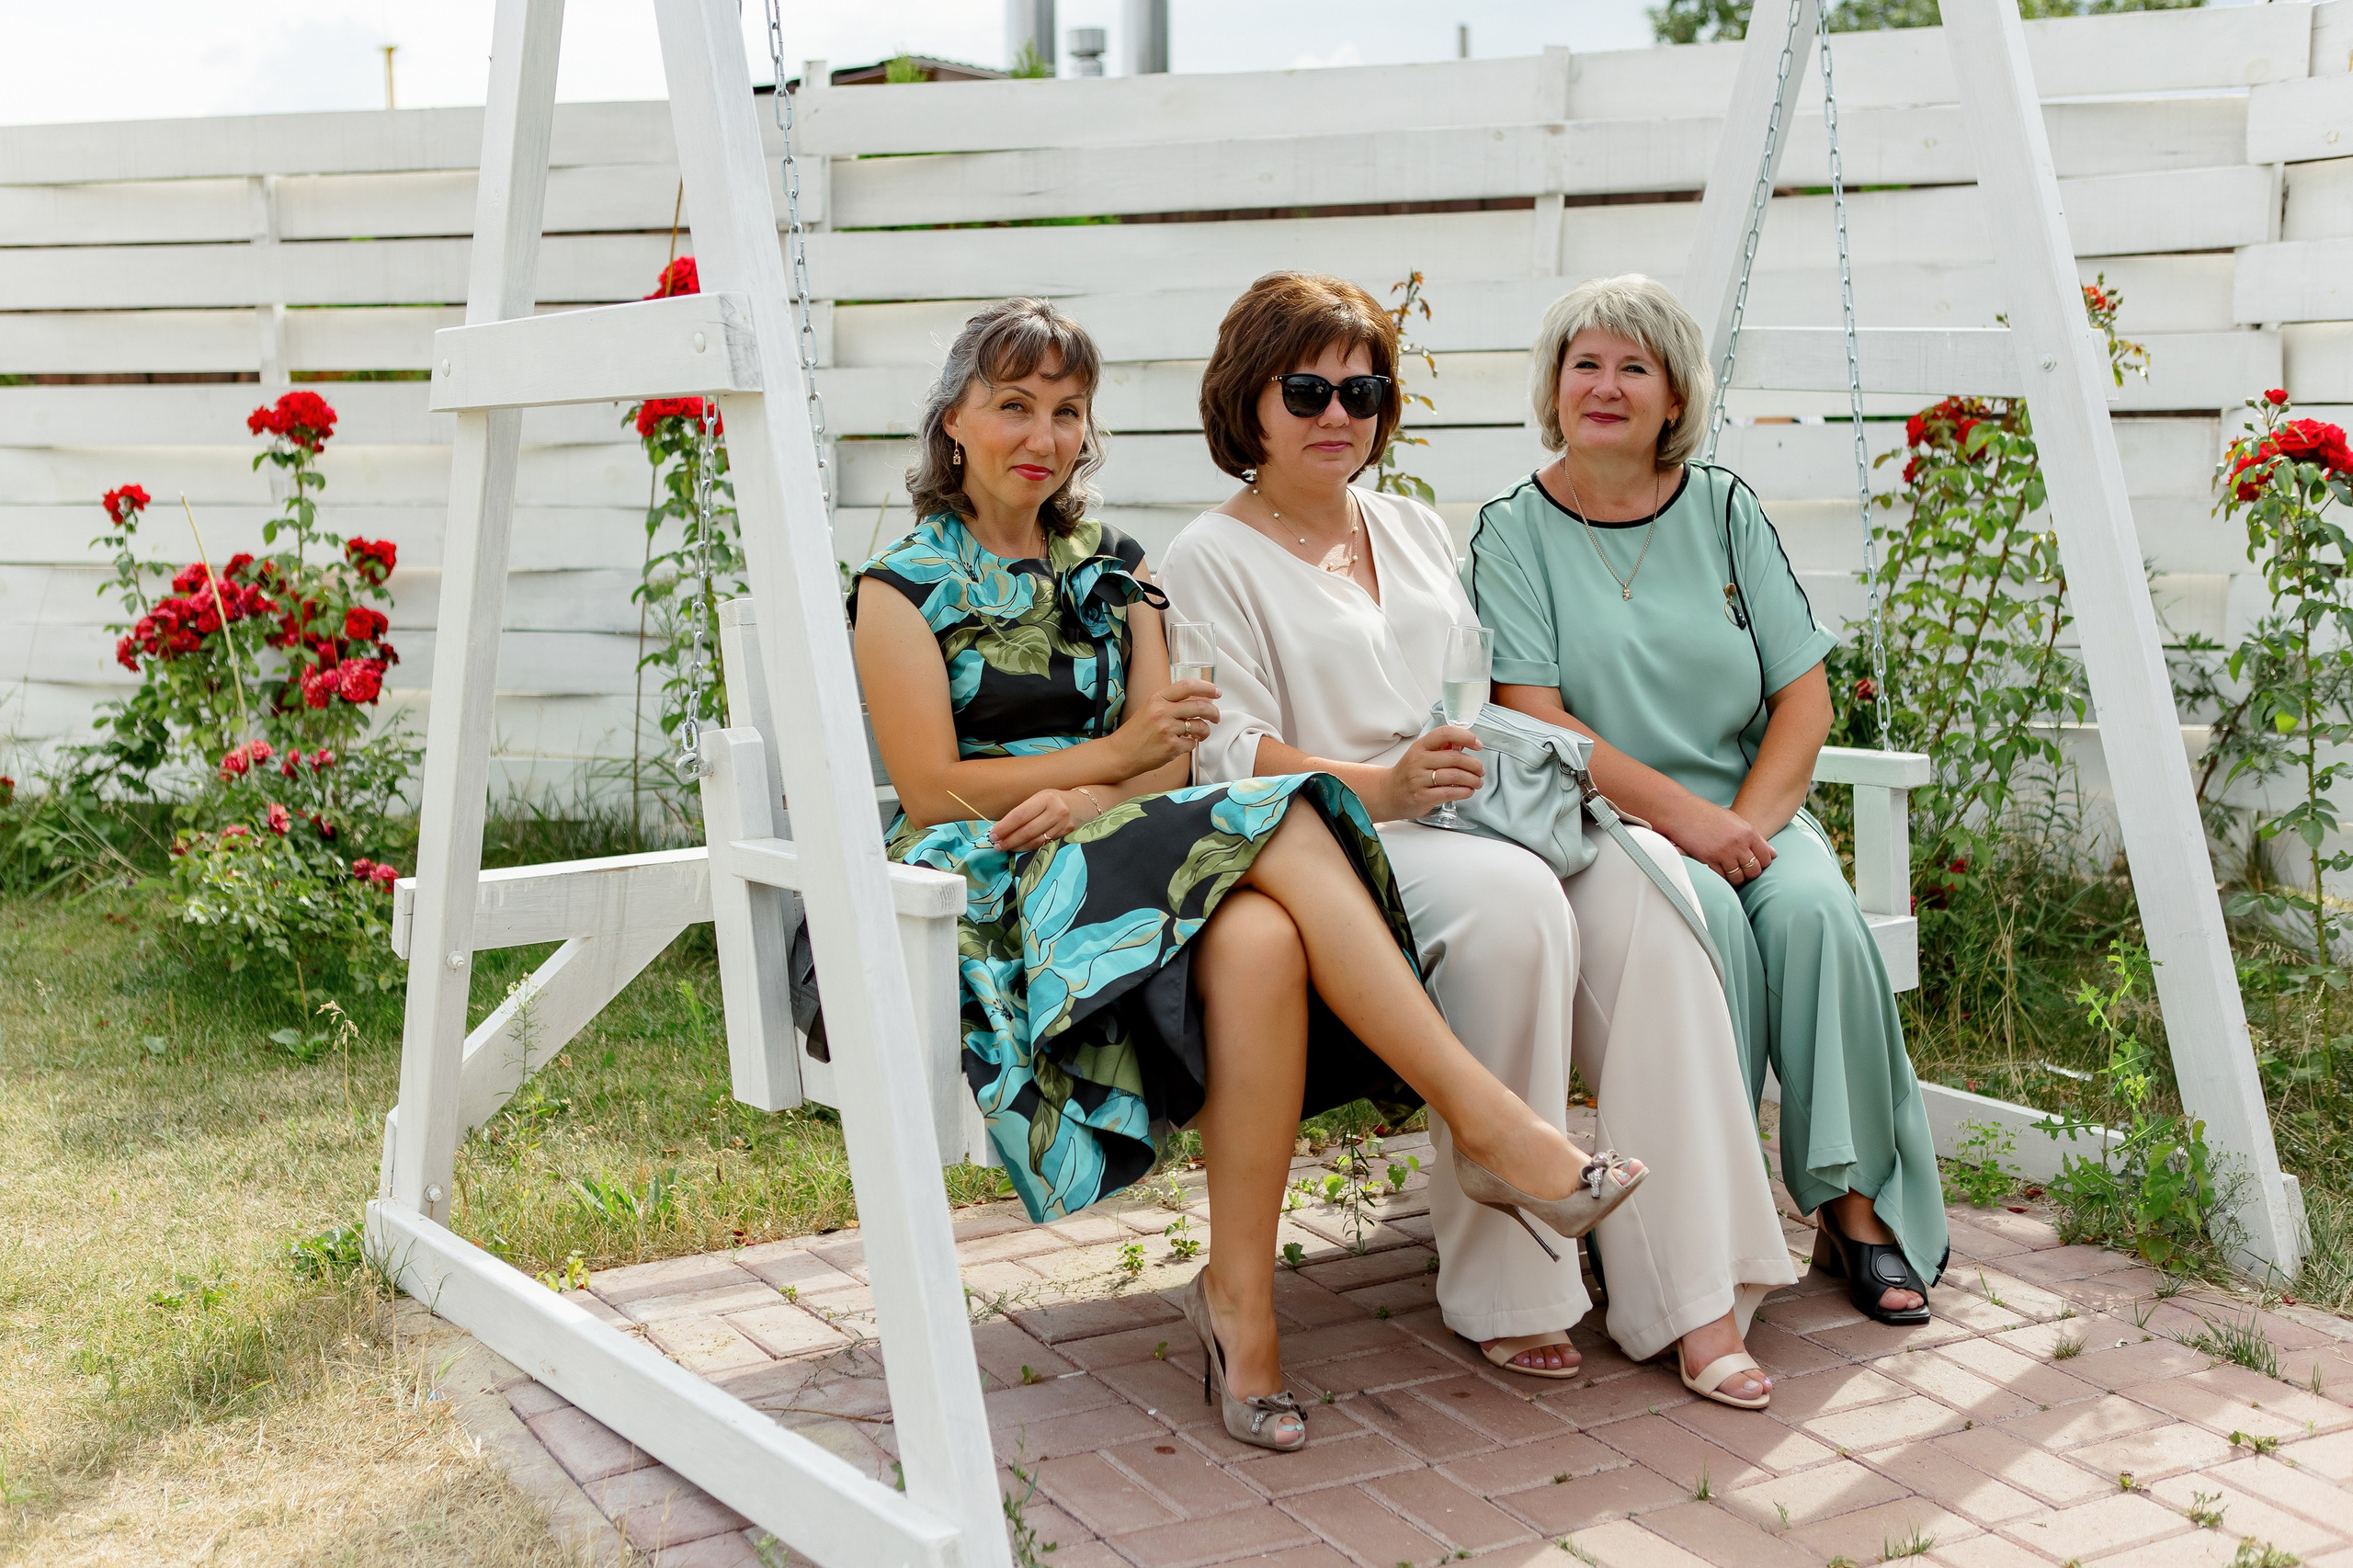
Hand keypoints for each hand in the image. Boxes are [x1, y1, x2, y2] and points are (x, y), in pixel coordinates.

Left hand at [990, 787, 1107, 851]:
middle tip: (996, 845)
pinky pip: (1043, 844)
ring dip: (1017, 846)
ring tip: (1004, 848)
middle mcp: (1056, 811)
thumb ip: (1025, 810)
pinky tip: (1019, 848)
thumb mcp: (1042, 797)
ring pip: (1035, 840)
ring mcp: (1062, 825)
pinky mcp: (1065, 836)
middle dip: (1008, 839)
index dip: (1005, 827)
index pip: (1020, 815)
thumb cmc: (1056, 799)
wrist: (1085, 804)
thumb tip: (1001, 826)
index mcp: (1046, 797)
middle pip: (1027, 830)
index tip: (993, 834)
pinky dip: (1028, 847)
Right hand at [1113, 679, 1219, 775]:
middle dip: (1214, 712)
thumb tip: (1196, 703)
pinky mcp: (1171, 746)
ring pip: (1200, 726)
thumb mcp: (1149, 709)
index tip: (1217, 692)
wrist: (1120, 754)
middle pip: (1200, 706)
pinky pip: (1192, 743)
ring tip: (1202, 734)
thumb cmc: (1135, 733)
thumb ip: (1170, 703)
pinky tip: (1183, 744)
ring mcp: (1167, 729)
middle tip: (1216, 717)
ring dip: (1205, 731)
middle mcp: (1162, 711)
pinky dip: (1191, 744)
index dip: (1206, 687)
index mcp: (1157, 699)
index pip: (1188, 686)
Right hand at [1383, 727, 1482, 820]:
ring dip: (1472, 780)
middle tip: (1480, 770)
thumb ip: (1441, 748)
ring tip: (1477, 782)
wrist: (1389, 793)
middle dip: (1474, 764)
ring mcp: (1419, 779)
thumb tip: (1465, 742)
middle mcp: (1419, 761)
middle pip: (1454, 758)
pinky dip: (1464, 792)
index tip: (1477, 744)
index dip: (1465, 737)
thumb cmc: (1409, 772)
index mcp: (1420, 746)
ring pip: (1454, 776)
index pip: (1445, 734)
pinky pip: (1449, 793)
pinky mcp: (1422, 796)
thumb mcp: (1421, 754)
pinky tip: (1468, 791)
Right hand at [1668, 798, 1774, 887]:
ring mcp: (1725, 853)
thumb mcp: (1735, 821)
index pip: (1766, 857)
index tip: (1755, 863)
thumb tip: (1772, 853)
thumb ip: (1755, 837)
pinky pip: (1723, 878)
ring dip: (1736, 878)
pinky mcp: (1710, 860)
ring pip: (1739, 877)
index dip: (1762, 863)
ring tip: (1731, 873)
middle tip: (1743, 870)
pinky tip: (1720, 872)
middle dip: (1750, 873)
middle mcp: (1739, 843)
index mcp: (1748, 832)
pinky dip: (1723, 878)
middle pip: (1754, 870)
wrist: (1683, 812)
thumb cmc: (1707, 815)